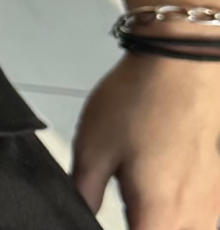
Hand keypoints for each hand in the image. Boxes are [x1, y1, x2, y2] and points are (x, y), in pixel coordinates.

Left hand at [70, 46, 219, 228]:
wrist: (179, 68)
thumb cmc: (140, 101)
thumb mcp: (92, 147)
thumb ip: (83, 193)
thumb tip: (76, 214)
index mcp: (159, 217)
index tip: (97, 213)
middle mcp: (192, 221)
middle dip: (133, 222)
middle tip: (116, 193)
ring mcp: (208, 208)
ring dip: (152, 220)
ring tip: (131, 189)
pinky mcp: (214, 193)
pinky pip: (192, 220)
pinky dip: (171, 213)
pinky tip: (153, 186)